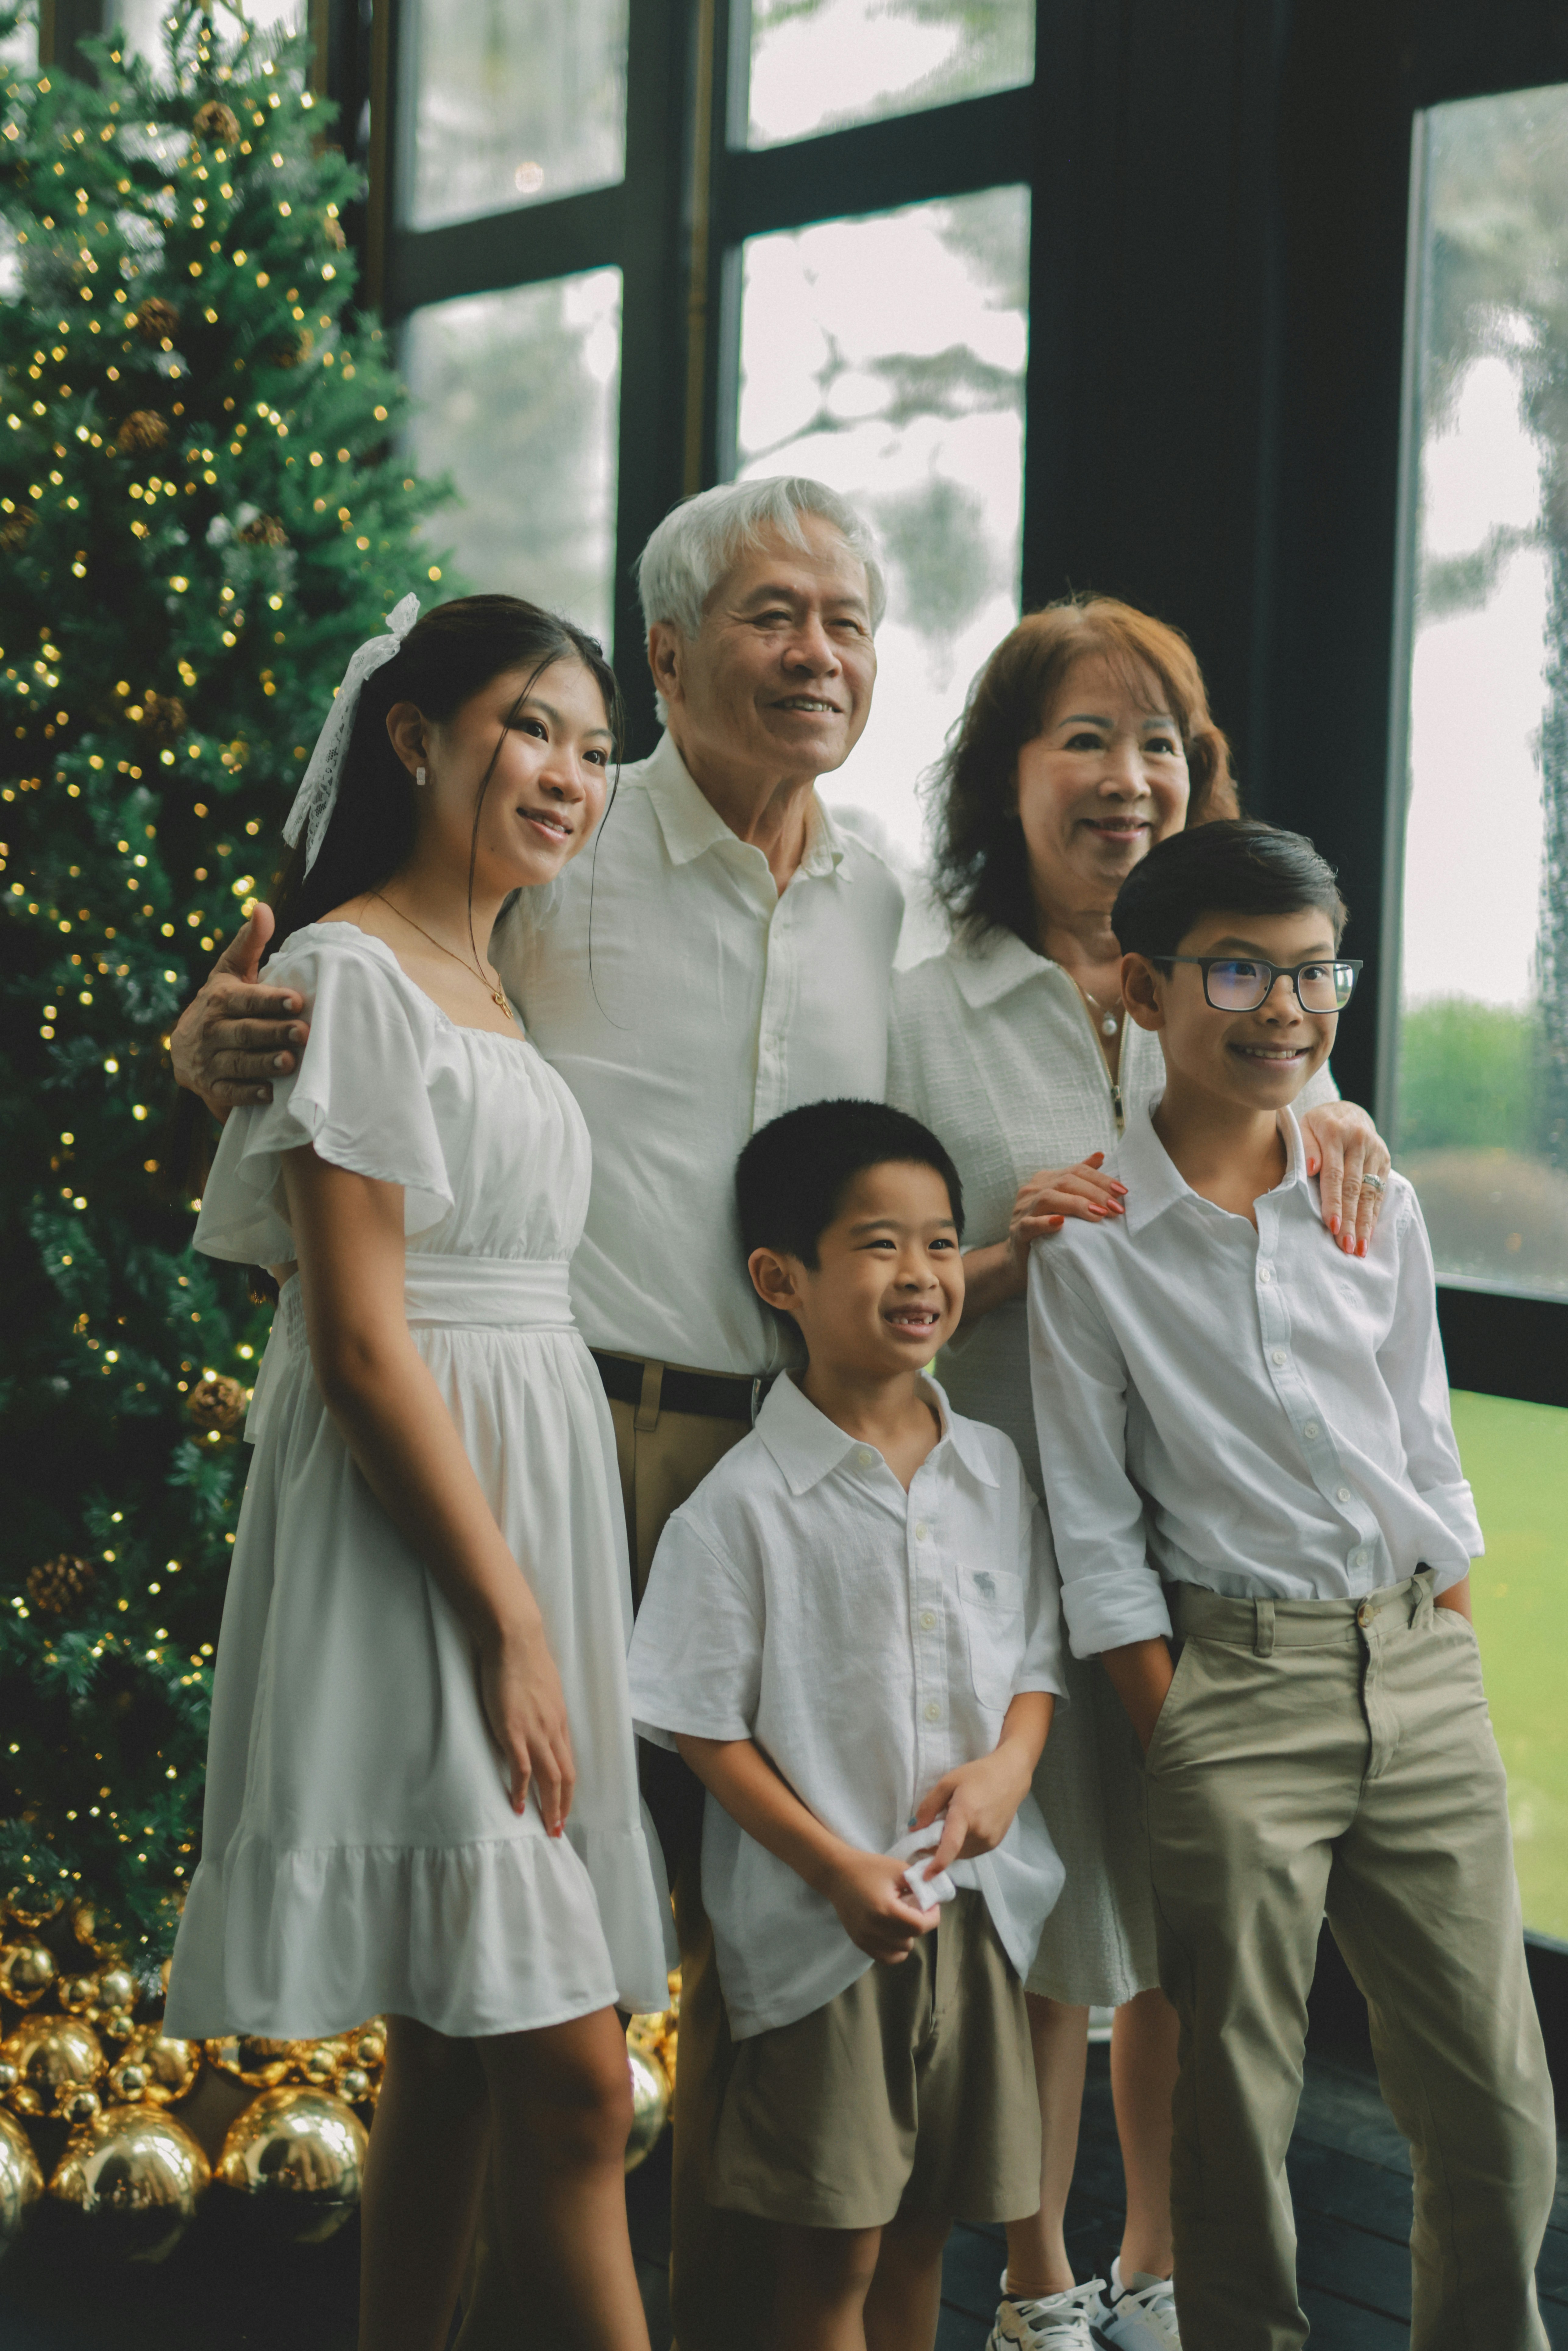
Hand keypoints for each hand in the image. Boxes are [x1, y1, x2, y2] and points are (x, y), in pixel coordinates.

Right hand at [170, 905, 310, 1112]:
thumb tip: (263, 907)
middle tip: (304, 1033)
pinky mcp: (210, 1086)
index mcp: (219, 998)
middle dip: (274, 1032)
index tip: (297, 1001)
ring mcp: (208, 1059)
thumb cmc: (223, 1002)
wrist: (186, 1046)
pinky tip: (269, 1093)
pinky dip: (248, 1093)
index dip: (271, 1001)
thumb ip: (249, 942)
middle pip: (245, 1031)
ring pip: (238, 1062)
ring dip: (264, 1063)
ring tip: (290, 1062)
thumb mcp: (231, 971)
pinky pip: (229, 1091)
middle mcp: (211, 1028)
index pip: (247, 999)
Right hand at [477, 1614, 575, 1832]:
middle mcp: (553, 1730)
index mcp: (559, 1721)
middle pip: (565, 1777)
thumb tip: (539, 1720)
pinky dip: (520, 1791)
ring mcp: (534, 1732)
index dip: (568, 1789)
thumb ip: (544, 1710)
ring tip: (547, 1829)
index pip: (569, 1762)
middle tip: (557, 1830)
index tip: (565, 1808)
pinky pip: (521, 1769)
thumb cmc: (527, 1660)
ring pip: (550, 1778)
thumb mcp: (544, 1689)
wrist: (515, 1641)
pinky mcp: (513, 1731)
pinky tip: (517, 1806)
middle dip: (563, 1806)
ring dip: (550, 1807)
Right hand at [822, 1849, 938, 1963]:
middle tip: (914, 1907)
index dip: (932, 1915)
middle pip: (911, 1938)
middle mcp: (874, 1930)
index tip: (931, 1904)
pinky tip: (894, 1932)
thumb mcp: (898, 1869)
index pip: (920, 1925)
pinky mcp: (860, 1943)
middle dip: (919, 1922)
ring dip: (907, 1936)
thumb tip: (934, 1897)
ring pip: (901, 1951)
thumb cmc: (868, 1867)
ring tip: (901, 1917)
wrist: (837, 1874)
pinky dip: (895, 1949)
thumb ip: (919, 1884)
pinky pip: (886, 1957)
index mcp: (885, 1910)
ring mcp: (865, 1939)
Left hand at [913, 1744, 1034, 1872]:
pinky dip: (963, 1844)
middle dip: (937, 1845)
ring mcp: (989, 1840)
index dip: (937, 1863)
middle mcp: (979, 1832)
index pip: (950, 1846)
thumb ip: (929, 1806)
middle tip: (934, 1827)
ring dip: (951, 1845)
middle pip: (951, 1850)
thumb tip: (914, 1829)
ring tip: (954, 1822)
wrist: (1010, 1776)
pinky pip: (971, 1850)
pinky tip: (967, 1826)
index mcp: (965, 1815)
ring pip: (961, 1852)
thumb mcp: (948, 1782)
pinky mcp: (995, 1843)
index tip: (925, 1876)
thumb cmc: (977, 1775)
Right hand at [1007, 1153, 1126, 1282]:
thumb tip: (1100, 1155)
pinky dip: (1046, 1222)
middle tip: (1117, 1208)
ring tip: (1099, 1215)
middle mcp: (1033, 1190)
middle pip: (1066, 1182)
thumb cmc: (1046, 1227)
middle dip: (1095, 1193)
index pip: (1076, 1171)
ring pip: (1049, 1198)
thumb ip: (1079, 1178)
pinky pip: (1030, 1223)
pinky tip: (1061, 1224)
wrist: (1020, 1257)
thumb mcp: (1063, 1199)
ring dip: (1077, 1204)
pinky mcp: (1018, 1231)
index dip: (1100, 1179)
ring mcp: (1023, 1209)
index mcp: (1046, 1179)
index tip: (1122, 1192)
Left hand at [1298, 1102, 1390, 1257]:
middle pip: (1354, 1187)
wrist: (1348, 1112)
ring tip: (1358, 1248)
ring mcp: (1376, 1151)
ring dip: (1364, 1223)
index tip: (1332, 1225)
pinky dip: (1373, 1215)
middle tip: (1346, 1246)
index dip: (1333, 1201)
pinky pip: (1379, 1192)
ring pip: (1370, 1193)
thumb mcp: (1305, 1127)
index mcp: (1335, 1132)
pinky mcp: (1385, 1160)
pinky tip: (1368, 1235)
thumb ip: (1307, 1147)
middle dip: (1350, 1220)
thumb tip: (1311, 1169)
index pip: (1334, 1173)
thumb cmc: (1318, 1125)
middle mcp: (1360, 1141)